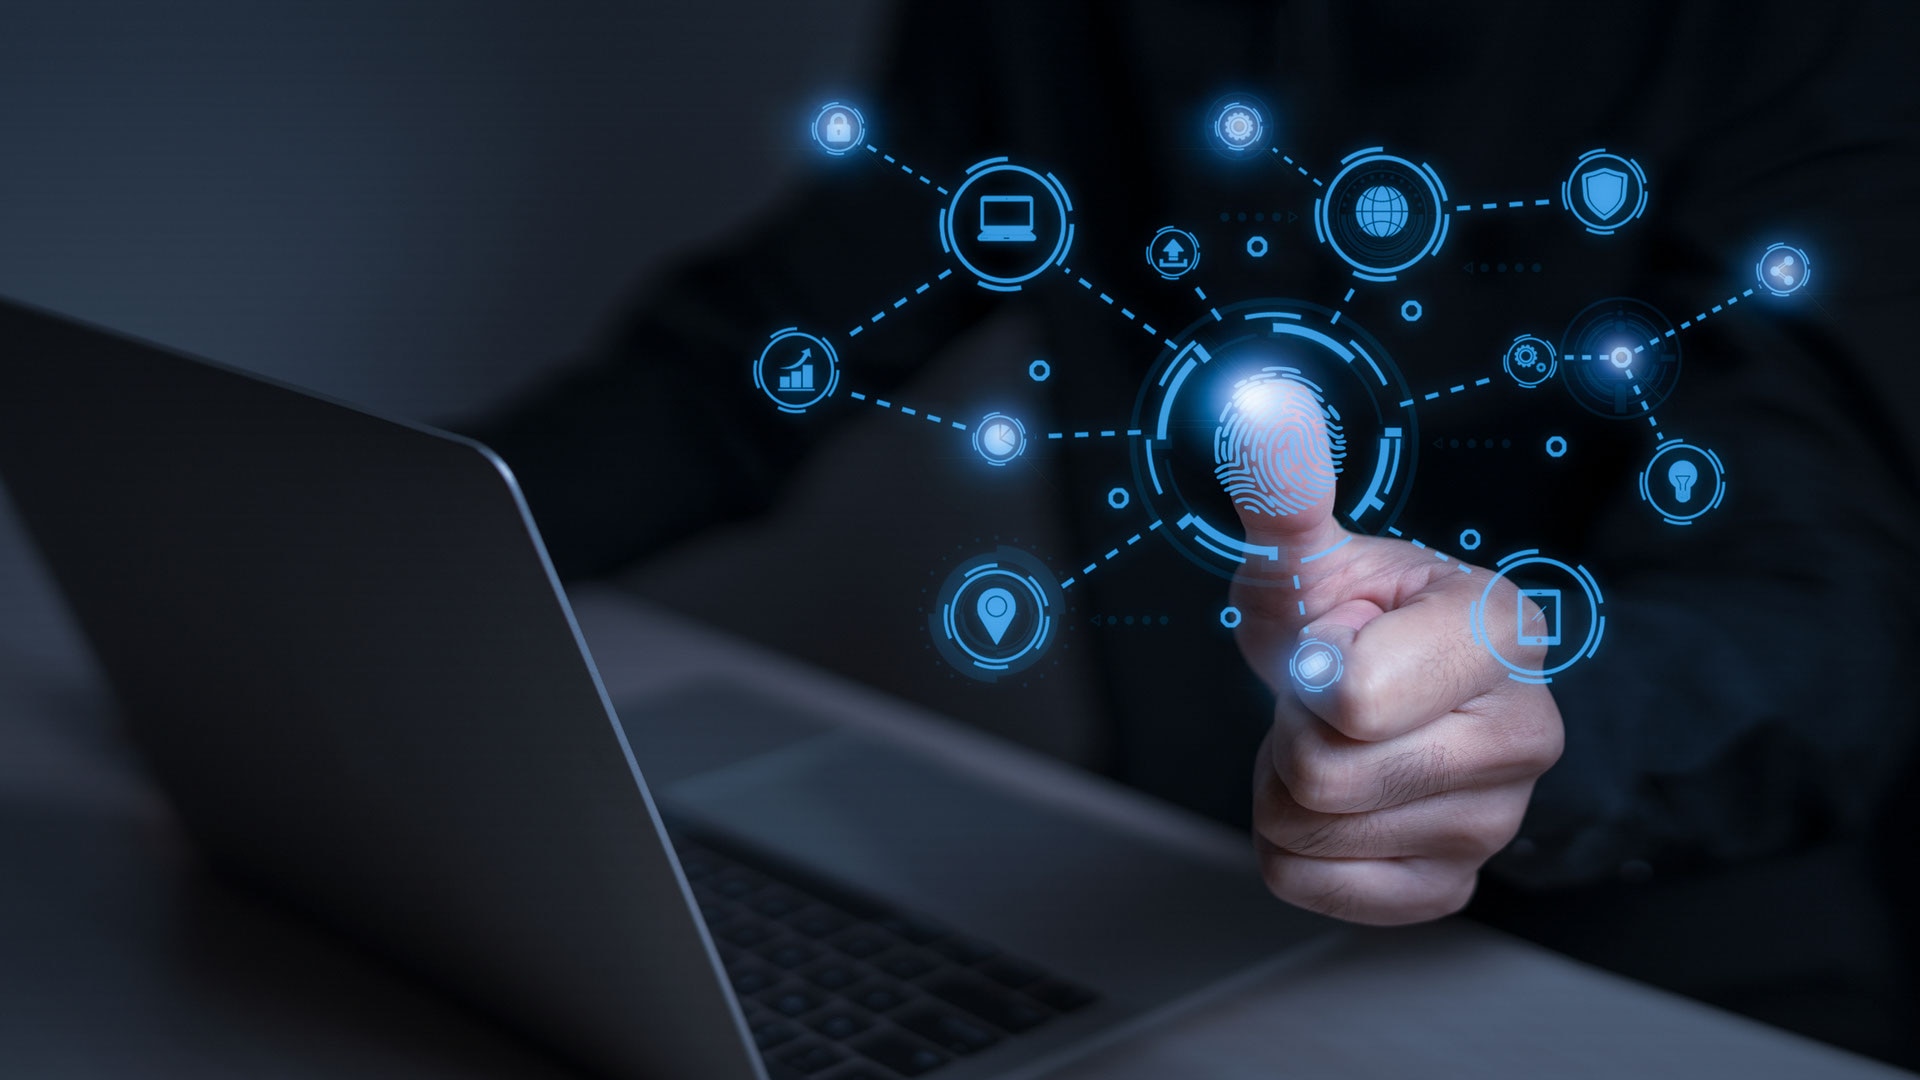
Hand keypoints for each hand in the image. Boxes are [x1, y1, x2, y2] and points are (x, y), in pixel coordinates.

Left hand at [1220, 378, 1563, 924]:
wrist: (1374, 684)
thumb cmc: (1346, 613)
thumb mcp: (1308, 551)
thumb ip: (1284, 489)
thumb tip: (1262, 409)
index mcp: (1503, 632)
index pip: (1353, 701)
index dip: (1307, 674)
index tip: (1333, 644)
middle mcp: (1528, 732)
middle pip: (1325, 778)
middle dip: (1290, 735)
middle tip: (1320, 701)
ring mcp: (1499, 820)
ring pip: (1309, 834)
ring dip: (1285, 790)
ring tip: (1330, 741)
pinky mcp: (1454, 884)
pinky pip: (1315, 886)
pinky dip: (1298, 849)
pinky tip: (1336, 801)